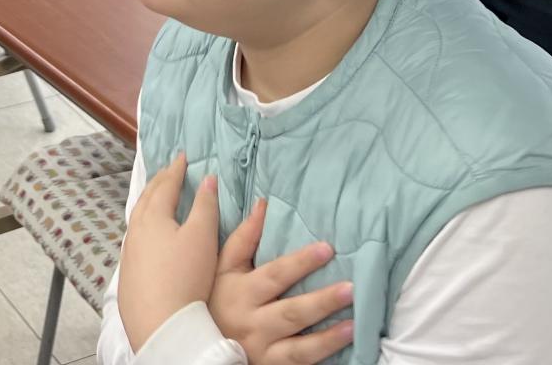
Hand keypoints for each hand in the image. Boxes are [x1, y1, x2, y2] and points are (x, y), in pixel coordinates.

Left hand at [118, 153, 221, 350]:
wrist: (161, 323)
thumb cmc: (185, 276)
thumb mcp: (202, 237)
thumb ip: (205, 205)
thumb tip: (207, 178)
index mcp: (153, 218)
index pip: (164, 186)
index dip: (175, 170)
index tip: (181, 156)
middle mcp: (135, 232)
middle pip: (146, 200)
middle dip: (158, 183)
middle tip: (167, 171)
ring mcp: (128, 255)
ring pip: (136, 220)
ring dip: (147, 205)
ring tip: (155, 199)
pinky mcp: (128, 276)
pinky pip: (133, 240)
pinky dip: (142, 228)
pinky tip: (146, 238)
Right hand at [207, 198, 357, 363]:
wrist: (197, 345)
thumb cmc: (215, 299)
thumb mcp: (222, 269)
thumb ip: (244, 238)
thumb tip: (264, 204)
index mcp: (240, 293)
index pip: (275, 275)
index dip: (301, 263)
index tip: (327, 249)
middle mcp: (251, 323)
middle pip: (291, 312)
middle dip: (321, 301)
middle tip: (350, 287)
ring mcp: (262, 349)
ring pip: (298, 345)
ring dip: (328, 336)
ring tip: (354, 323)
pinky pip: (300, 362)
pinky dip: (324, 352)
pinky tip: (346, 340)